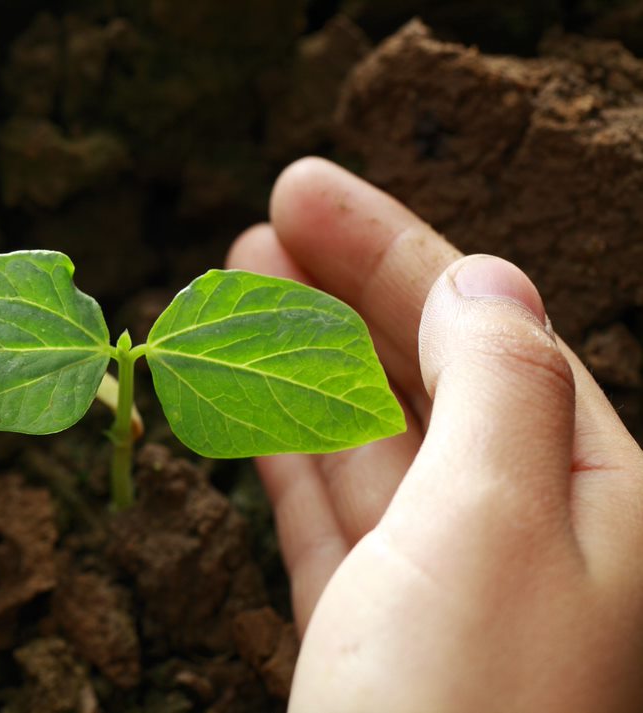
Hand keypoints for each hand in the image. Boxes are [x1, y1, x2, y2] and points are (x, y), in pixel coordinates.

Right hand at [227, 159, 642, 711]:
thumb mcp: (503, 520)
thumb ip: (500, 385)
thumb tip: (484, 279)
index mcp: (595, 492)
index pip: (490, 328)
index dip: (394, 249)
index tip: (304, 189)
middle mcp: (529, 530)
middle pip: (425, 373)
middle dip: (343, 290)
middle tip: (265, 219)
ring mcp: (442, 584)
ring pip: (365, 439)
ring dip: (300, 360)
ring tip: (236, 287)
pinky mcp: (369, 633)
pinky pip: (327, 515)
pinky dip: (281, 452)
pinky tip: (241, 404)